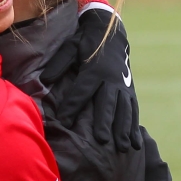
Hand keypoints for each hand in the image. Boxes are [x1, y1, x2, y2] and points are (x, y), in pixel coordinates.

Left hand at [40, 7, 141, 151]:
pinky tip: (135, 143)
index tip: (64, 123)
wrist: (111, 32)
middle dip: (104, 123)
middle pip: (107, 104)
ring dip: (123, 130)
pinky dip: (134, 127)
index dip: (71, 107)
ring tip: (122, 148)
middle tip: (102, 141)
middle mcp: (112, 79)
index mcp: (94, 70)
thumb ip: (58, 64)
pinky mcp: (131, 91)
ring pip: (124, 111)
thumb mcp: (70, 47)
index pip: (81, 92)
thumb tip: (45, 80)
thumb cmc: (85, 43)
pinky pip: (133, 111)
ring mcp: (124, 86)